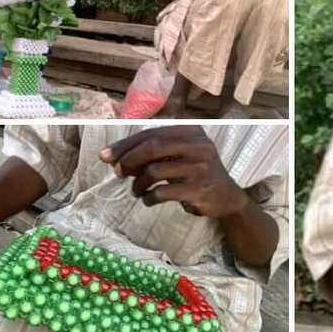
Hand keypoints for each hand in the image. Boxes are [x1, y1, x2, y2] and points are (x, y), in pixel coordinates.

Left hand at [99, 126, 247, 218]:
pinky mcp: (200, 190)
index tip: (105, 156)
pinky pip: (163, 192)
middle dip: (129, 159)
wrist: (227, 198)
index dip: (125, 144)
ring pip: (155, 170)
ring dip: (138, 183)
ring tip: (136, 191)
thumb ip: (151, 153)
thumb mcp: (177, 156)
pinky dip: (149, 197)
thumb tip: (112, 158)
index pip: (151, 133)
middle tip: (116, 172)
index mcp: (191, 131)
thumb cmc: (194, 174)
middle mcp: (198, 145)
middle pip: (153, 146)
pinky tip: (148, 200)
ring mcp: (201, 167)